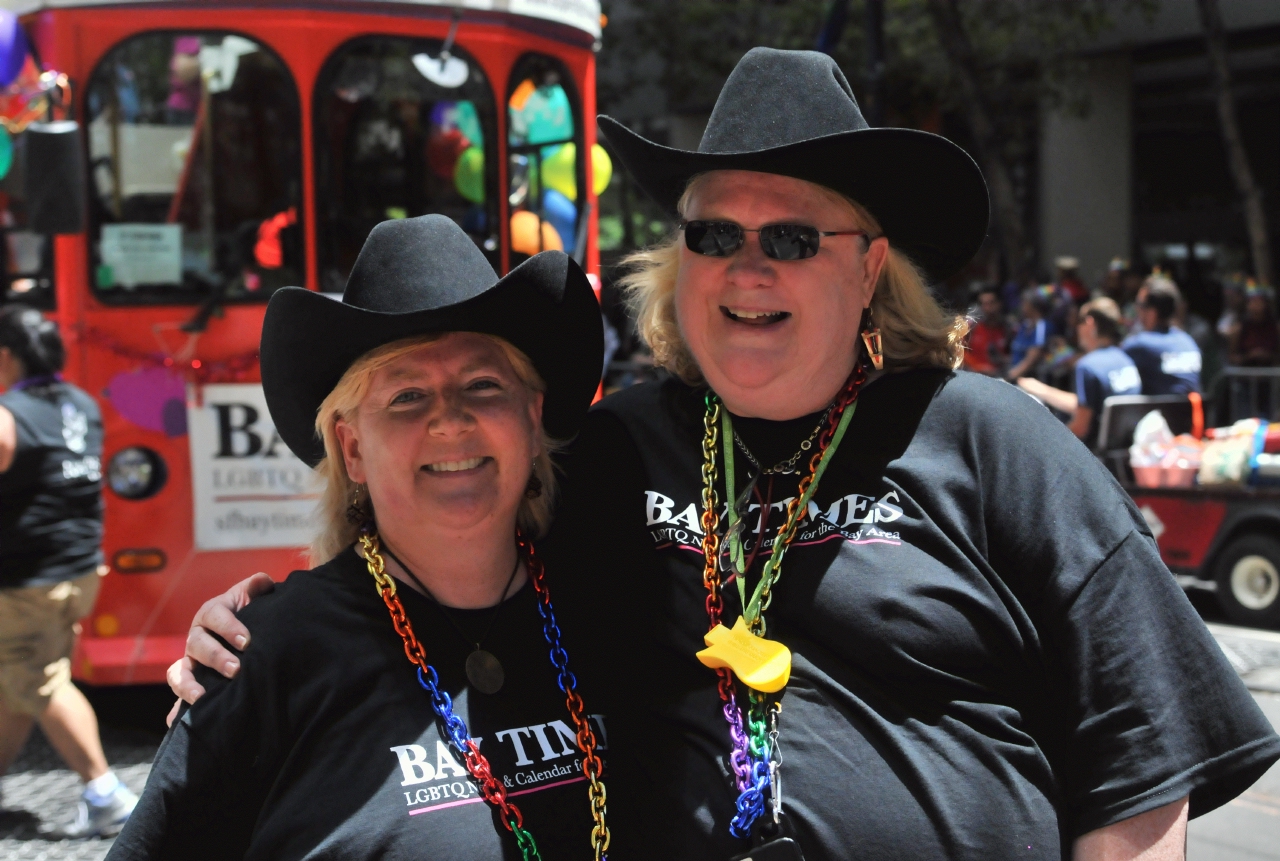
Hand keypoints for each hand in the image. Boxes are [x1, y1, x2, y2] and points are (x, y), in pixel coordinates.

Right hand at [165, 573, 274, 724]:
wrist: (248, 634)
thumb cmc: (250, 614)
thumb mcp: (252, 598)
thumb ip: (256, 588)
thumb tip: (261, 581)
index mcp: (211, 613)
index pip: (215, 616)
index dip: (229, 627)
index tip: (247, 641)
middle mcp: (197, 637)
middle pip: (198, 645)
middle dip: (215, 657)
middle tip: (235, 670)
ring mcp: (191, 662)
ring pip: (180, 672)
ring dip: (188, 686)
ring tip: (201, 698)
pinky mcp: (191, 683)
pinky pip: (178, 697)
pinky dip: (175, 710)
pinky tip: (176, 723)